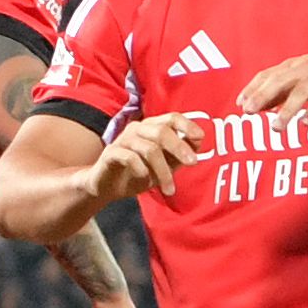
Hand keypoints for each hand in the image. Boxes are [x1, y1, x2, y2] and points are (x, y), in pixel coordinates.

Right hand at [89, 112, 205, 203]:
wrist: (106, 186)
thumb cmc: (138, 172)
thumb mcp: (164, 165)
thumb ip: (179, 155)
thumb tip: (198, 143)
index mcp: (151, 128)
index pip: (171, 118)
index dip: (187, 125)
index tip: (200, 138)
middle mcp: (137, 129)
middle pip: (162, 131)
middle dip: (179, 147)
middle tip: (192, 163)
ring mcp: (123, 140)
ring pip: (149, 149)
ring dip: (163, 171)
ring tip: (169, 189)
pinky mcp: (110, 153)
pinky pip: (129, 157)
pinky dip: (141, 169)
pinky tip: (145, 179)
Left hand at [236, 44, 307, 117]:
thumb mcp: (303, 78)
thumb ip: (282, 91)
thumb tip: (258, 107)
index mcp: (293, 66)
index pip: (268, 75)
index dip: (253, 88)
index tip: (240, 104)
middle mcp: (304, 68)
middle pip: (279, 81)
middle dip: (262, 96)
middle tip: (248, 112)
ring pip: (301, 91)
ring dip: (287, 110)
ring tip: (277, 128)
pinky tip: (307, 123)